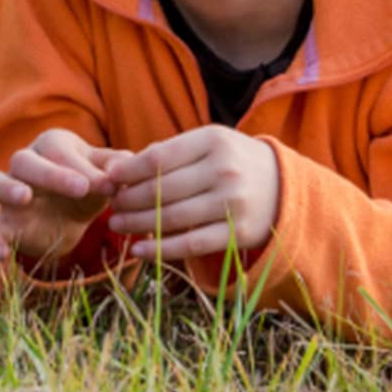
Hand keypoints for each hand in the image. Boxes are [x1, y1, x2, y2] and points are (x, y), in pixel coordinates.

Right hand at [0, 129, 124, 266]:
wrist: (69, 216)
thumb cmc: (88, 185)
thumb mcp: (105, 175)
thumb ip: (117, 168)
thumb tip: (126, 167)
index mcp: (51, 145)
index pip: (59, 149)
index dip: (82, 165)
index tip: (108, 184)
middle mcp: (24, 163)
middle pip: (24, 160)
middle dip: (52, 173)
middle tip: (81, 188)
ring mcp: (9, 194)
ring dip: (6, 188)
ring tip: (24, 198)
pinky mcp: (3, 225)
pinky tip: (3, 256)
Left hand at [106, 128, 281, 260]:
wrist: (282, 186)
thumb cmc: (231, 160)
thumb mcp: (208, 142)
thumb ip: (170, 152)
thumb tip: (121, 168)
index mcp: (213, 141)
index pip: (158, 158)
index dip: (128, 170)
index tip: (108, 178)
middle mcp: (224, 170)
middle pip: (161, 189)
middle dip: (128, 198)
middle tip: (110, 203)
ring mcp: (232, 203)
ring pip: (171, 218)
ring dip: (136, 224)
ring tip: (116, 224)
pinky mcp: (238, 233)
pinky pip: (191, 245)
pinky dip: (160, 250)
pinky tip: (138, 251)